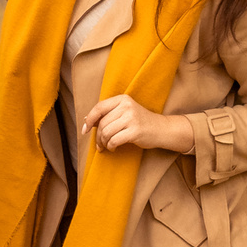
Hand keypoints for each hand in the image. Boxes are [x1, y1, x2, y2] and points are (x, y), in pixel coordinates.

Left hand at [80, 94, 195, 154]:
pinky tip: (113, 147)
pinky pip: (114, 140)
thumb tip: (86, 120)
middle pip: (102, 123)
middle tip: (99, 144)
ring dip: (103, 142)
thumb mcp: (125, 112)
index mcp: (122, 99)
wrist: (162, 129)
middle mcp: (126, 106)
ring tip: (107, 146)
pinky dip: (111, 146)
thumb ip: (108, 114)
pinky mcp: (135, 131)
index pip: (99, 108)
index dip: (89, 119)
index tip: (84, 130)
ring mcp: (131, 118)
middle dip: (97, 136)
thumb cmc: (140, 122)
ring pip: (106, 133)